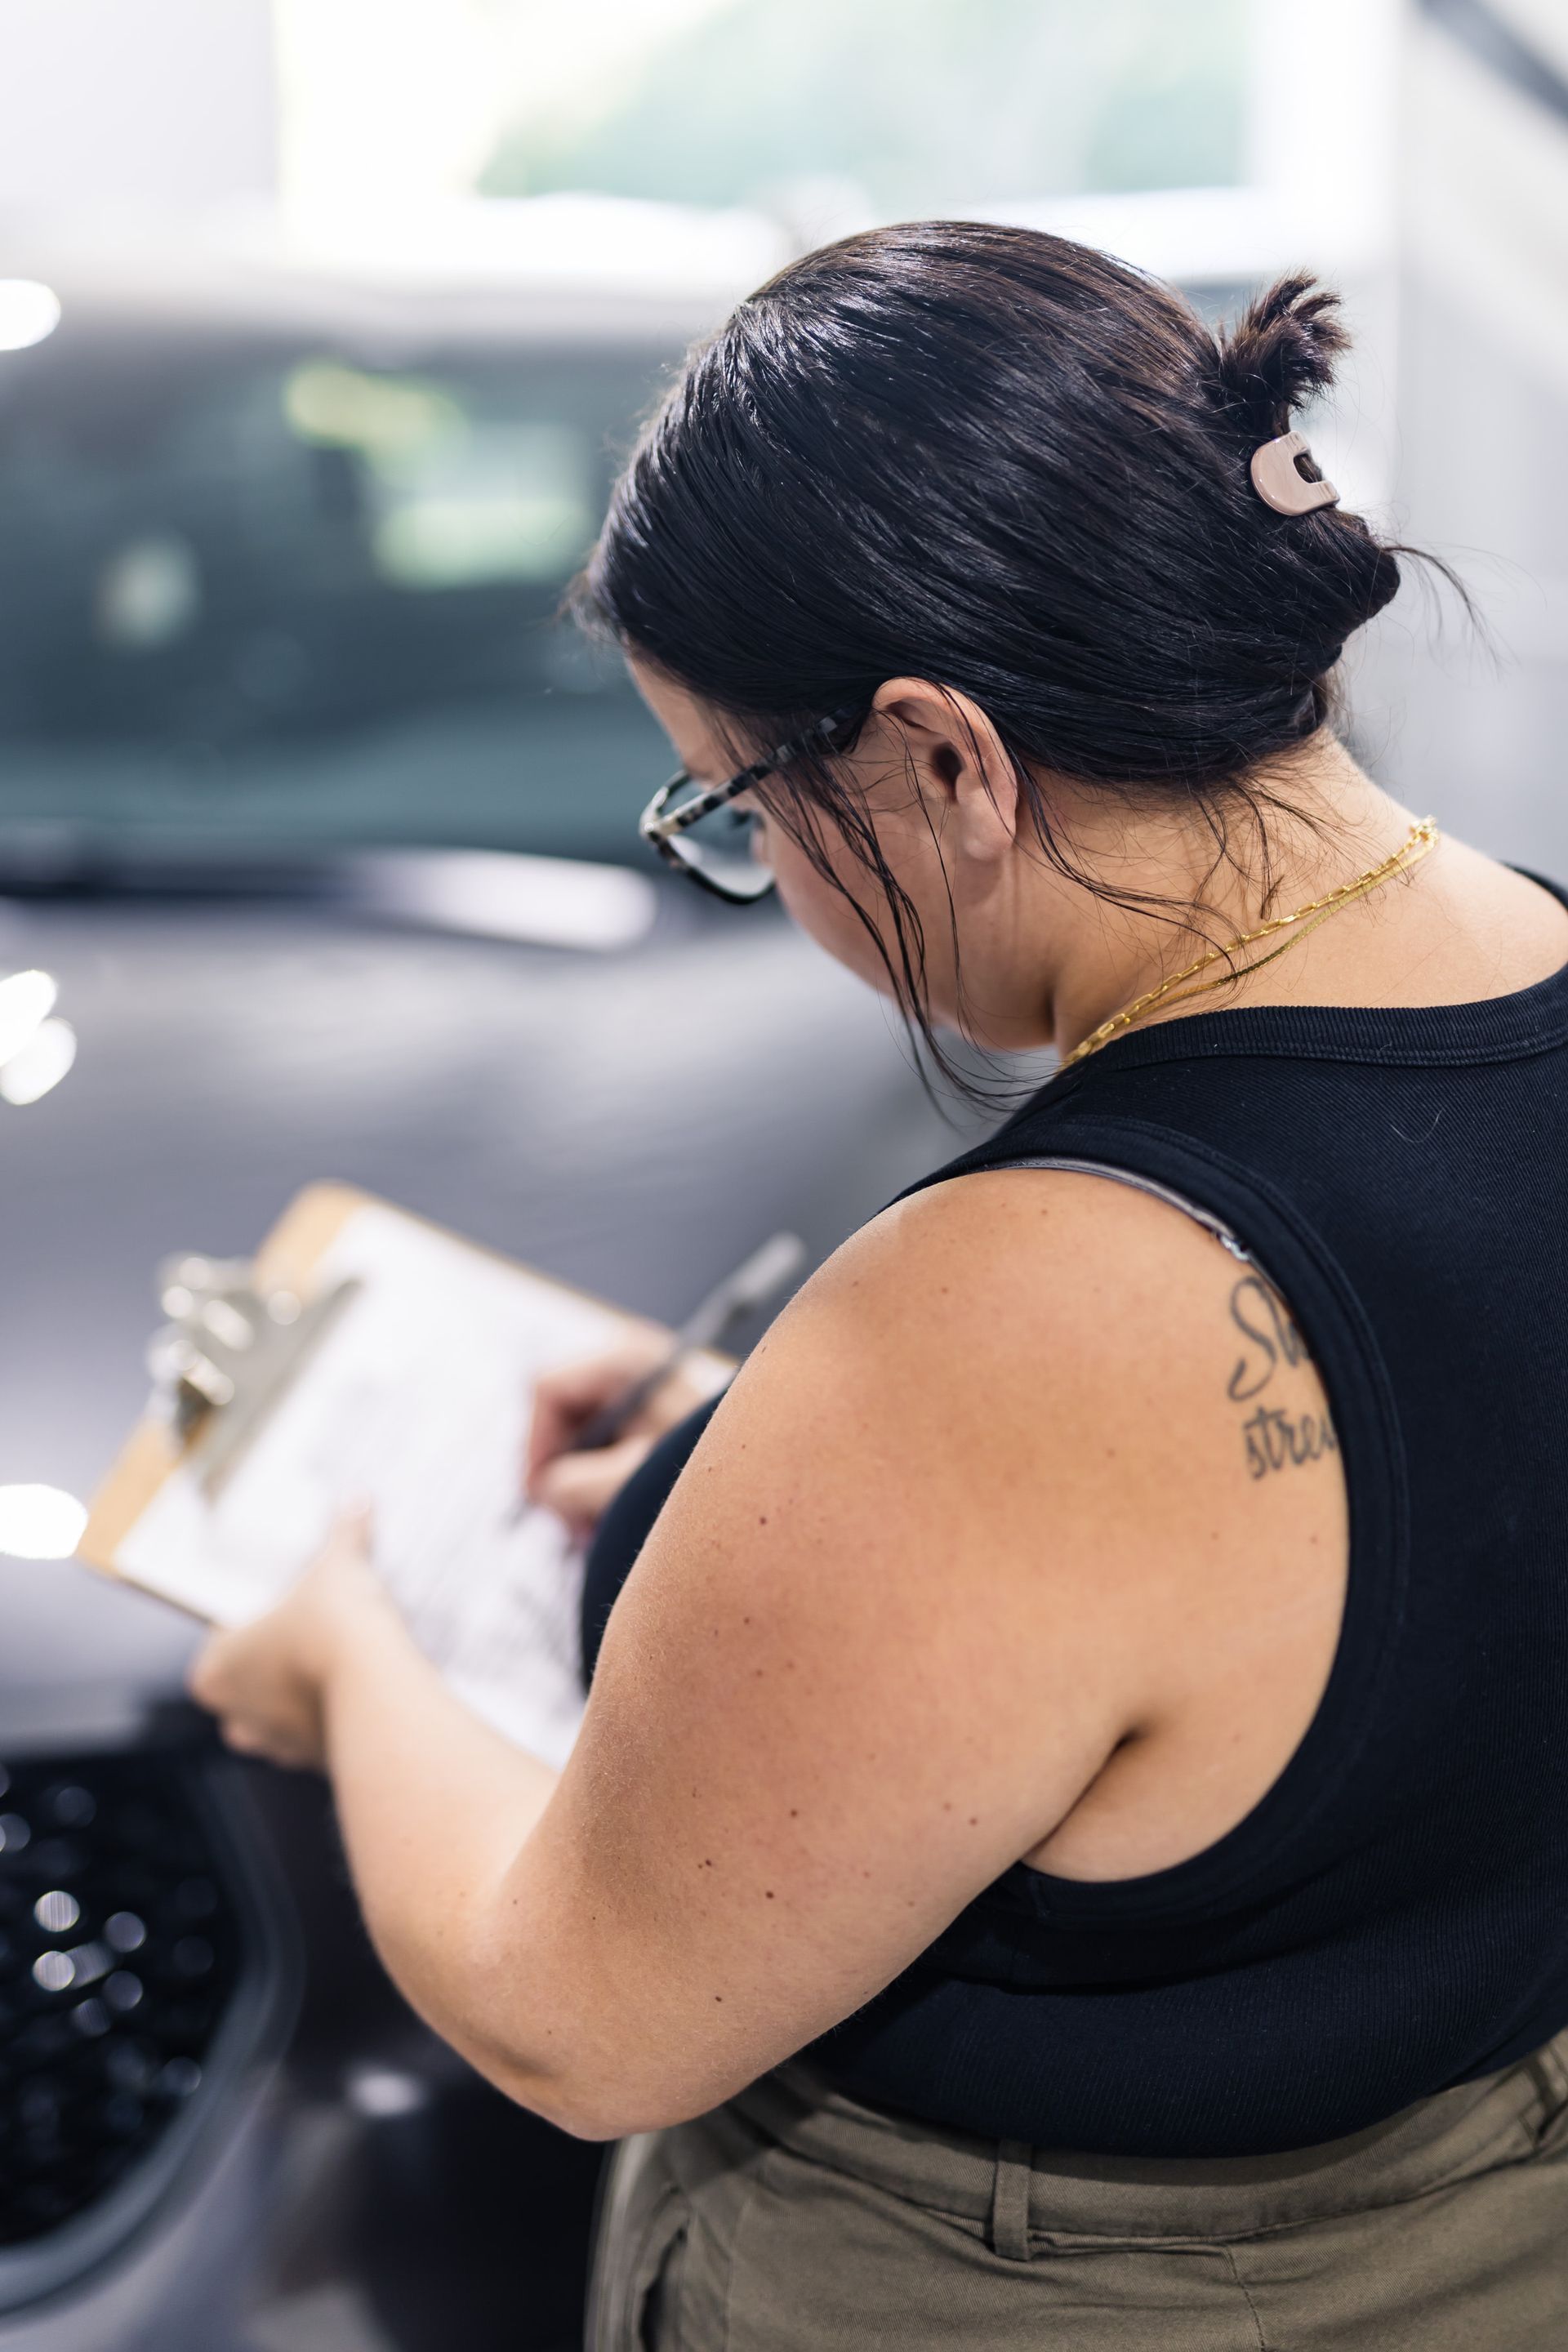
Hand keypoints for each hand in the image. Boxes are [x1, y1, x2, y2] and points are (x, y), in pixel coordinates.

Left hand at [186, 1506, 394, 1770]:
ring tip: (342, 1659)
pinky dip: (335, 1716)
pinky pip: (319, 1736)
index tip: (289, 1604)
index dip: (257, 1619)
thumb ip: (342, 1534)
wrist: (380, 1691)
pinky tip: (363, 1687)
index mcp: (213, 1671)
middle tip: (314, 1630)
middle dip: (277, 1662)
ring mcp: (276, 1746)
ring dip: (305, 1694)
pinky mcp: (316, 1765)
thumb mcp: (337, 1566)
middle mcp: (236, 1717)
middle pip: (250, 1681)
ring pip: (282, 1714)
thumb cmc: (335, 1628)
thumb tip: (356, 1497)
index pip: (224, 1639)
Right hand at [524, 1323, 726, 1541]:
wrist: (775, 1490)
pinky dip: (598, 1483)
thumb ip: (575, 1485)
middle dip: (557, 1474)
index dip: (535, 1445)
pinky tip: (615, 1515)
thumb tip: (546, 1490)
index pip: (547, 1389)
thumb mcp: (634, 1485)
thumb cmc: (716, 1480)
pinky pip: (601, 1447)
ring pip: (576, 1437)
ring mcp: (641, 1390)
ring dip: (576, 1487)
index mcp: (627, 1360)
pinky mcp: (649, 1417)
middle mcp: (633, 1365)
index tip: (543, 1497)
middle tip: (573, 1526)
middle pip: (558, 1415)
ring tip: (597, 1528)